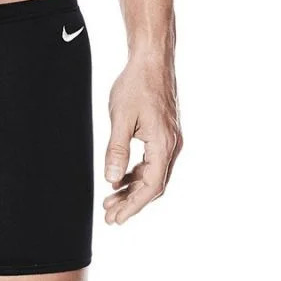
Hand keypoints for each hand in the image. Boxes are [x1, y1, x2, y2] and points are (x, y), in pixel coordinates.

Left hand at [103, 54, 181, 223]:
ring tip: (110, 202)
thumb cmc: (136, 85)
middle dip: (131, 203)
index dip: (133, 206)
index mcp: (163, 145)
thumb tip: (111, 180)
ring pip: (153, 175)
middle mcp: (172, 146)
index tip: (116, 220)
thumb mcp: (120, 119)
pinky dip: (136, 175)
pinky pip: (152, 163)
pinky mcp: (164, 135)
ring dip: (132, 190)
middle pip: (153, 186)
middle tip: (109, 217)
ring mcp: (170, 141)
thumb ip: (116, 151)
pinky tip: (120, 181)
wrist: (151, 61)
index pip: (150, 187)